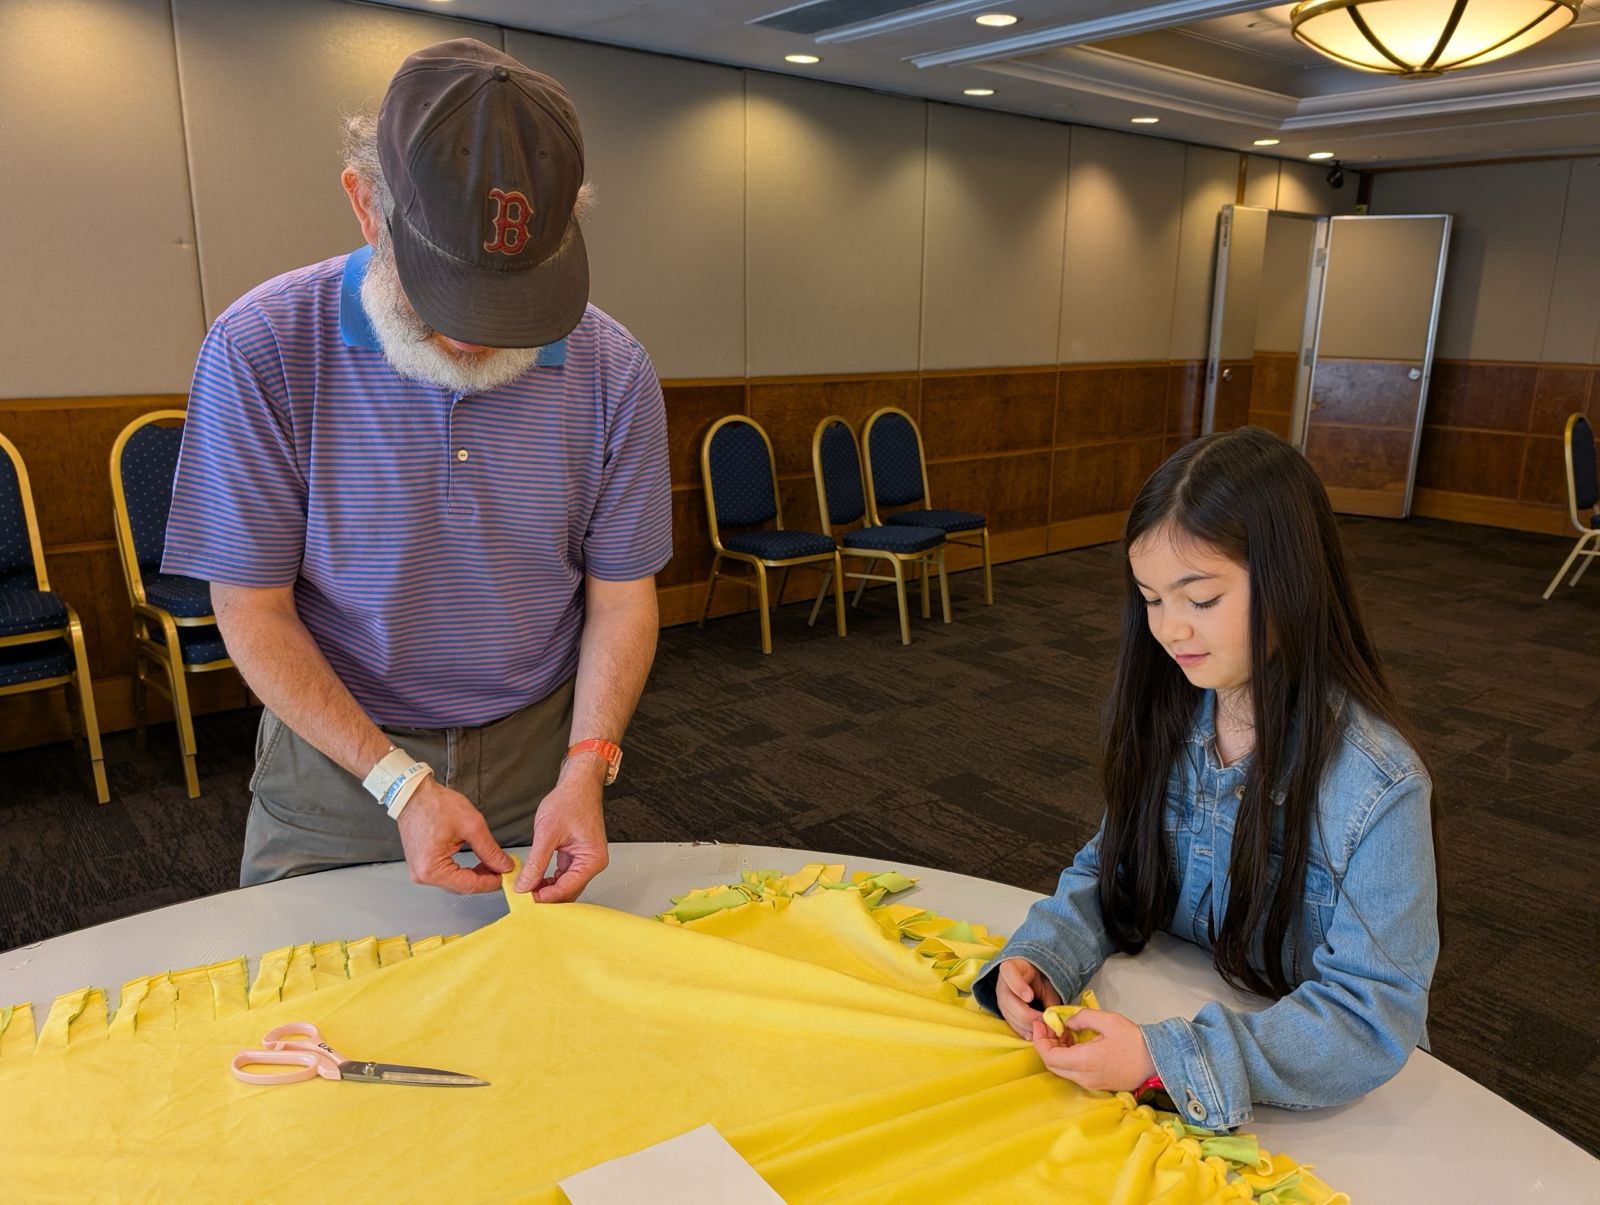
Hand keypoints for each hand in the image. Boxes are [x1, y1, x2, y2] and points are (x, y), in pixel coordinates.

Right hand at [395, 777, 512, 893]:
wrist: (413, 794)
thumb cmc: (435, 805)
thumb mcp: (472, 826)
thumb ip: (490, 850)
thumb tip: (503, 865)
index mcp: (432, 868)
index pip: (469, 885)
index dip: (491, 882)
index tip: (506, 876)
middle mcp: (422, 875)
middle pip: (461, 886)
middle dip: (484, 878)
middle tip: (502, 868)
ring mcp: (419, 871)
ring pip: (454, 882)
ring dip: (474, 874)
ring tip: (491, 863)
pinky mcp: (420, 865)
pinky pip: (445, 874)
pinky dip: (462, 870)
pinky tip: (475, 863)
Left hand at [513, 755, 608, 901]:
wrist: (578, 784)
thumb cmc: (570, 801)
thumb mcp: (547, 833)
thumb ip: (535, 863)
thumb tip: (524, 884)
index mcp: (592, 859)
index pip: (567, 888)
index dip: (545, 896)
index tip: (525, 899)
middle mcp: (593, 862)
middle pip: (568, 891)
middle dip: (546, 895)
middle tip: (523, 896)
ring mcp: (586, 860)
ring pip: (565, 884)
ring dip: (546, 888)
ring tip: (526, 887)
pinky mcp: (578, 856)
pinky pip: (564, 874)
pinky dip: (549, 878)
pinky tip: (534, 878)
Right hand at [994, 957, 1062, 1038]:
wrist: (1034, 981)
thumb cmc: (1043, 979)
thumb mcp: (1049, 983)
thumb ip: (1050, 998)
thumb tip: (1053, 1018)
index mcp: (1012, 967)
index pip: (1008, 972)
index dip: (1017, 986)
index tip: (1030, 997)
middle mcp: (1002, 983)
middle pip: (1007, 999)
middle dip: (1024, 1013)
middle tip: (1041, 1020)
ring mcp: (1001, 998)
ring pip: (1007, 1013)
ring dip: (1024, 1025)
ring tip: (1041, 1029)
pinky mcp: (1004, 1012)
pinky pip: (1010, 1023)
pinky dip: (1021, 1031)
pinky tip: (1032, 1035)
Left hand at [1030, 1007, 1155, 1092]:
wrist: (1156, 1060)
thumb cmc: (1133, 1039)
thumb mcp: (1107, 1020)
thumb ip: (1082, 1017)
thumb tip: (1066, 1022)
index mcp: (1083, 1061)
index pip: (1049, 1056)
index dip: (1039, 1040)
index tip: (1040, 1024)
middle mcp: (1084, 1077)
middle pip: (1052, 1065)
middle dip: (1046, 1044)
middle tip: (1049, 1026)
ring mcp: (1091, 1083)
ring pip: (1063, 1070)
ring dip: (1057, 1051)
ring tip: (1064, 1032)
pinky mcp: (1098, 1085)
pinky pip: (1075, 1073)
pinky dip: (1068, 1058)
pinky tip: (1076, 1043)